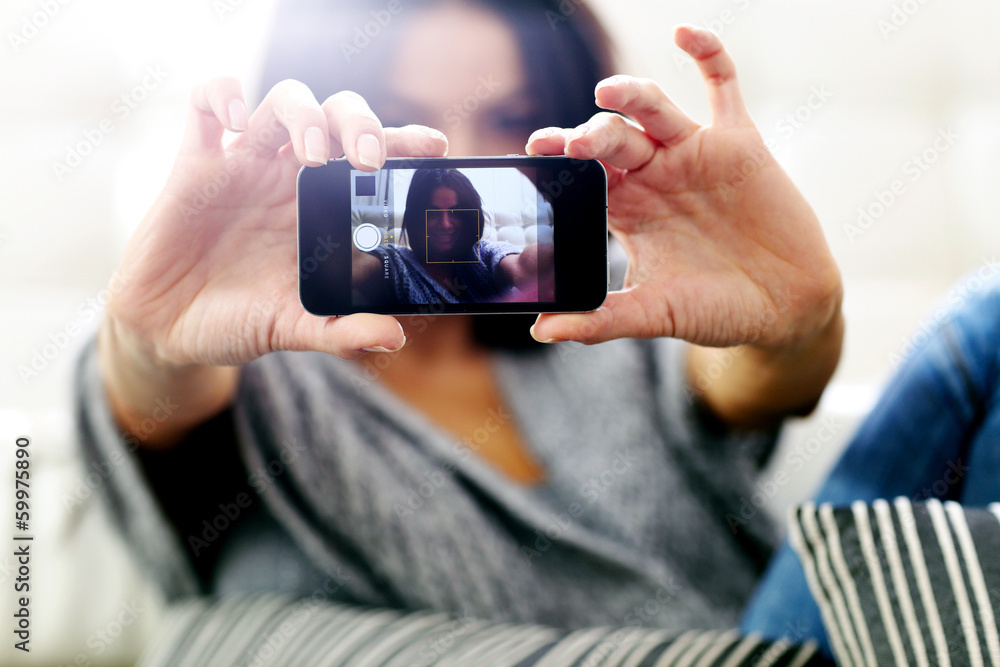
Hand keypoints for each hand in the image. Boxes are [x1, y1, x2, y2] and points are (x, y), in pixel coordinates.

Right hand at [107, 78, 447, 366]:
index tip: (434, 146)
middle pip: (334, 117)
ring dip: (304, 114)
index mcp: (322, 209)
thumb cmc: (239, 321)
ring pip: (283, 103)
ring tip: (312, 151)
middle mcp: (289, 179)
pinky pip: (204, 106)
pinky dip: (222, 95)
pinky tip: (238, 122)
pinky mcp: (194, 165)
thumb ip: (342, 332)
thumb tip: (393, 337)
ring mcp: (243, 167)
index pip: (371, 159)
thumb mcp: (293, 329)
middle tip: (367, 159)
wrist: (170, 331)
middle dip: (358, 123)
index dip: (403, 142)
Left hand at [526, 26, 841, 349]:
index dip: (560, 165)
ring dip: (631, 96)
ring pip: (655, 110)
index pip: (584, 177)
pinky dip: (708, 54)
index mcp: (628, 208)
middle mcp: (655, 174)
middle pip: (613, 139)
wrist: (786, 308)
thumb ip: (602, 319)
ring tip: (605, 94)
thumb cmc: (716, 309)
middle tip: (571, 144)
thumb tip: (543, 330)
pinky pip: (723, 85)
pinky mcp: (738, 141)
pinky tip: (684, 32)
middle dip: (590, 136)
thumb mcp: (656, 313)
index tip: (534, 159)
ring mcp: (695, 153)